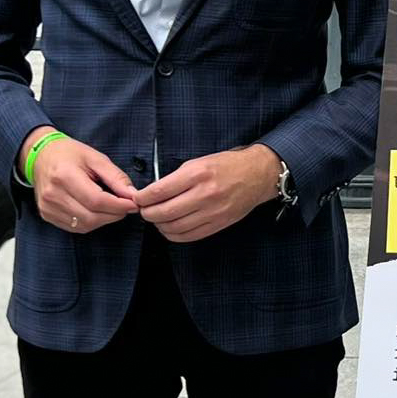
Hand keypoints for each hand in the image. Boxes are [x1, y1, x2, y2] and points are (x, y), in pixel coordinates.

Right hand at [21, 127, 137, 232]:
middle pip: (91, 216)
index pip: (96, 200)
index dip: (119, 205)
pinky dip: (91, 222)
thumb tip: (132, 194)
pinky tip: (98, 211)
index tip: (134, 203)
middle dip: (114, 214)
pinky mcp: (47, 215)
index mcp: (64, 176)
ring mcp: (48, 207)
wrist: (41, 156)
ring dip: (104, 220)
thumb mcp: (96, 158)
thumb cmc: (69, 154)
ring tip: (113, 207)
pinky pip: (75, 227)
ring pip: (84, 225)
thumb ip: (116, 177)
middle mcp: (53, 195)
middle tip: (126, 206)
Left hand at [133, 145, 281, 242]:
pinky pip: (189, 236)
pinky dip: (174, 235)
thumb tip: (153, 194)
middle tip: (145, 210)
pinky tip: (171, 228)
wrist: (258, 174)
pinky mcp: (219, 224)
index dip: (142, 198)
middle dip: (147, 213)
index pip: (158, 192)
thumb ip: (176, 178)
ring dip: (159, 225)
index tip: (138, 199)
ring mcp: (212, 212)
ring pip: (174, 227)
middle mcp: (205, 194)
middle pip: (163, 212)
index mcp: (197, 174)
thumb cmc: (228, 165)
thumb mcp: (199, 162)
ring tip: (158, 218)